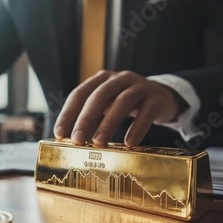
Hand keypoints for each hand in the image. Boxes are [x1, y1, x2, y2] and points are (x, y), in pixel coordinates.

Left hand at [54, 70, 186, 145]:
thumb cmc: (127, 104)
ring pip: (122, 102)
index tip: (59, 134)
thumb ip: (91, 116)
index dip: (68, 113)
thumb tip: (70, 141)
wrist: (163, 97)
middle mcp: (119, 79)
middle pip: (99, 96)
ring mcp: (139, 86)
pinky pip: (146, 113)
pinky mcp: (157, 98)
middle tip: (77, 139)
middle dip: (86, 118)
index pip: (79, 93)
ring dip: (109, 123)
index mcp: (102, 79)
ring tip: (99, 143)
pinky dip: (137, 128)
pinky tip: (130, 143)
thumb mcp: (108, 104)